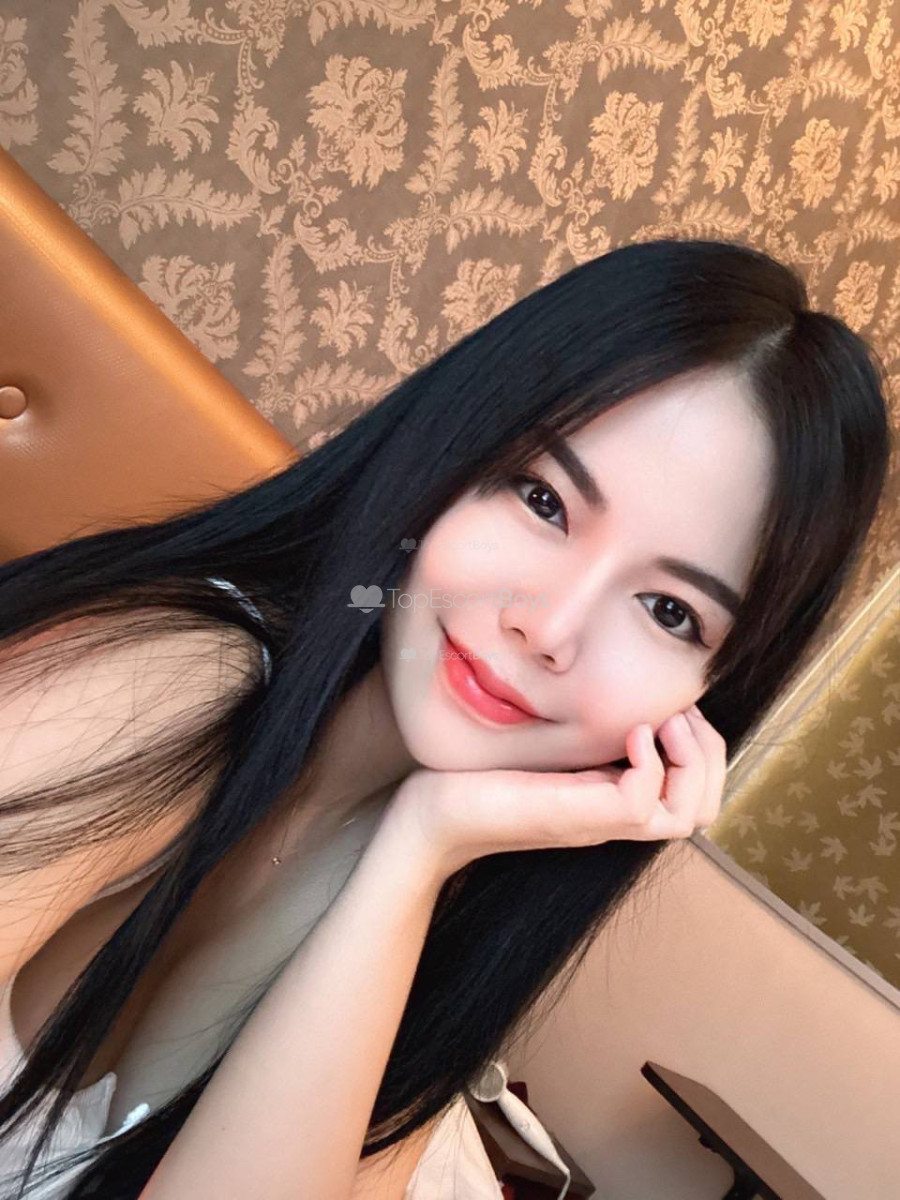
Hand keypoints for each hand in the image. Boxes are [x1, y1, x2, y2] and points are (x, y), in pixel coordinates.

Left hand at [388, 706, 726, 878]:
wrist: (428, 820)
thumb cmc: (475, 779)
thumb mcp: (541, 744)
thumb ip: (575, 730)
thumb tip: (599, 688)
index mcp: (611, 799)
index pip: (695, 795)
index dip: (705, 750)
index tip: (675, 708)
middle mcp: (613, 816)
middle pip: (705, 809)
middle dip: (711, 753)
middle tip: (680, 713)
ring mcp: (597, 821)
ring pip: (689, 814)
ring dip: (692, 759)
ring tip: (662, 722)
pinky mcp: (574, 817)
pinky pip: (644, 804)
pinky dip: (652, 765)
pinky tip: (631, 733)